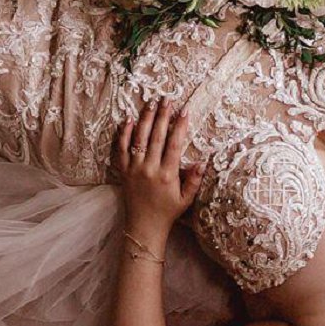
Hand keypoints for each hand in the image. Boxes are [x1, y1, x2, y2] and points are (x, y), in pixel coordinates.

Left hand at [115, 97, 205, 232]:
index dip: (179, 127)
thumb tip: (203, 162)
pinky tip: (129, 120)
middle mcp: (149, 169)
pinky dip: (124, 134)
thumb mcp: (186, 199)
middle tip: (167, 100)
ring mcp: (134, 169)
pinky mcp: (124, 171)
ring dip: (145, 119)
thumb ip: (194, 180)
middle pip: (156, 137)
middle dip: (162, 116)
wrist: (144, 226)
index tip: (184, 111)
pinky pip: (121, 149)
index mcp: (167, 175)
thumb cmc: (168, 212)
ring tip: (151, 103)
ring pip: (139, 139)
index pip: (174, 145)